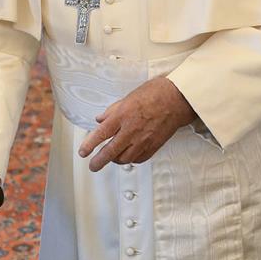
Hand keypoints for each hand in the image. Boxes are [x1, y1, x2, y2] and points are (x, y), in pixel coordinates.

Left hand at [77, 77, 195, 170]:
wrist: (177, 99)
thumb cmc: (155, 93)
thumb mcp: (127, 97)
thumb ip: (112, 111)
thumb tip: (101, 119)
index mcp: (122, 116)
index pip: (100, 134)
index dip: (89, 145)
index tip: (83, 152)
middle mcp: (131, 130)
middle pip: (110, 152)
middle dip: (99, 162)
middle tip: (93, 166)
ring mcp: (143, 140)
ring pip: (124, 159)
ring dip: (115, 160)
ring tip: (111, 158)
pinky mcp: (154, 146)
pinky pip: (139, 159)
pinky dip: (131, 159)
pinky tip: (129, 156)